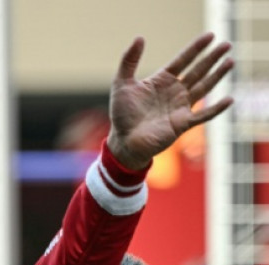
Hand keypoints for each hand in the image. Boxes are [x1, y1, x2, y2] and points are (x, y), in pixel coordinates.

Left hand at [108, 32, 233, 169]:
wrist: (124, 141)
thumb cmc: (122, 114)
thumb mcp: (122, 84)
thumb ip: (129, 61)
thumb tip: (140, 37)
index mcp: (162, 80)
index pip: (183, 60)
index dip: (196, 48)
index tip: (210, 35)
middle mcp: (175, 91)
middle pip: (197, 71)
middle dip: (212, 58)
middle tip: (227, 44)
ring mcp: (181, 107)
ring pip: (204, 88)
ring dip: (217, 75)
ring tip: (230, 62)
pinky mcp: (183, 123)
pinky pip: (203, 115)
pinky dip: (216, 108)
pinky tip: (229, 99)